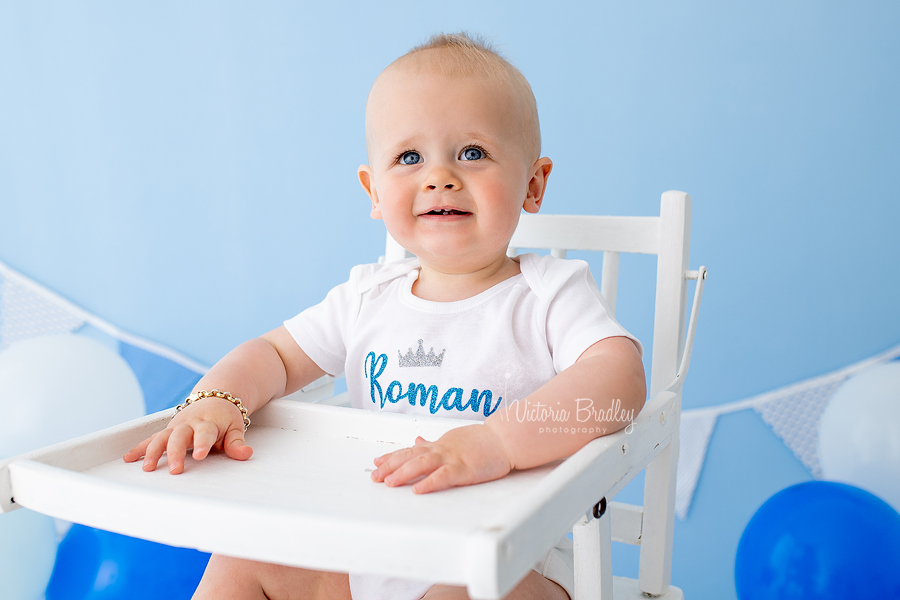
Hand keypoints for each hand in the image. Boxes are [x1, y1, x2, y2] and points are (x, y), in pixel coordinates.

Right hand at [123, 397, 252, 473]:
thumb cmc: (225, 417)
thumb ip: (237, 443)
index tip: (200, 455)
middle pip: (179, 437)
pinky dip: (140, 447)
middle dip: (175, 453)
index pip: (205, 433)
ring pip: (161, 437)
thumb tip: (246, 454)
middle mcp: (189, 424)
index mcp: (208, 422)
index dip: (202, 443)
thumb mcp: (236, 427)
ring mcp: (176, 426)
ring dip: (152, 451)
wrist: (214, 397)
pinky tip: (129, 458)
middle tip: (174, 469)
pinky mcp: (167, 430)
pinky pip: (151, 438)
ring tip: (147, 467)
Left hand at [370, 424, 512, 493]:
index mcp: (438, 445)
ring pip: (422, 464)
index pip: (409, 450)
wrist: (503, 438)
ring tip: (389, 482)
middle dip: (390, 466)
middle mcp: (441, 450)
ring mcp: (452, 459)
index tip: (376, 462)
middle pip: (410, 456)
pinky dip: (429, 483)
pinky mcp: (464, 469)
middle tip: (375, 475)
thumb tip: (417, 439)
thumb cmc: (481, 441)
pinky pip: (444, 476)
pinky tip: (418, 490)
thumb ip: (433, 443)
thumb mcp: (452, 438)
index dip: (391, 456)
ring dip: (403, 472)